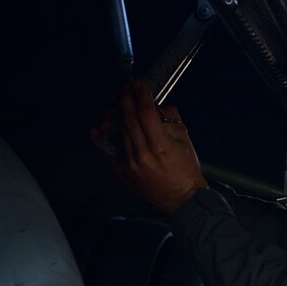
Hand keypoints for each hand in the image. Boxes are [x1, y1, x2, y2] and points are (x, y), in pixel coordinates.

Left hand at [100, 81, 206, 215]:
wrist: (183, 200)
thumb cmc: (186, 172)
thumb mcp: (185, 140)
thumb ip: (170, 118)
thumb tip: (156, 104)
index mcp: (160, 146)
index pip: (145, 112)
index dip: (141, 94)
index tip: (139, 85)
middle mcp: (142, 154)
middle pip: (128, 118)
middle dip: (126, 99)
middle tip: (126, 89)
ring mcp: (130, 163)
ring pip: (119, 130)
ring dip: (118, 114)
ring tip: (120, 105)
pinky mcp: (123, 171)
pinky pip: (110, 149)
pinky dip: (104, 136)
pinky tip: (100, 127)